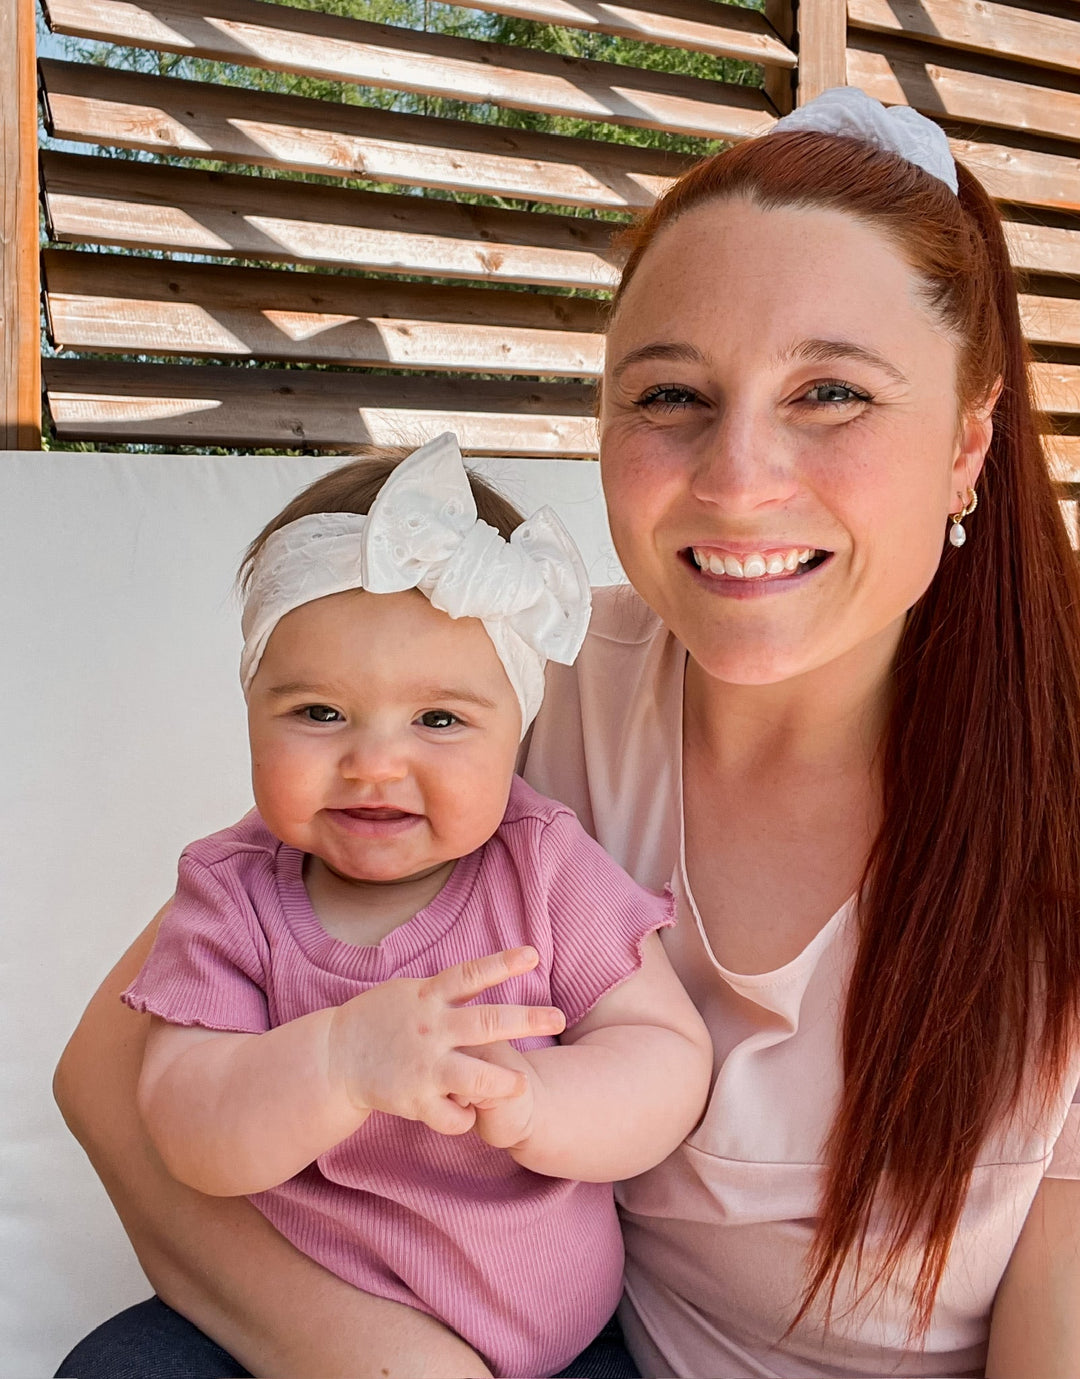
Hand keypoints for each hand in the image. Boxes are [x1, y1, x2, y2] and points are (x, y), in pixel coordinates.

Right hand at [327, 947, 562, 1136]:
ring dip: (503, 1081)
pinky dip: (465, 1115)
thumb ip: (443, 989)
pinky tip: (468, 1111)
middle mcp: (430, 1028)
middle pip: (485, 1022)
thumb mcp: (407, 992)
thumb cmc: (378, 1021)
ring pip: (474, 1076)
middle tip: (557, 1017)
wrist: (333, 1058)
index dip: (502, 963)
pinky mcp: (414, 1099)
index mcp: (427, 995)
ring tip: (521, 1084)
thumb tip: (484, 972)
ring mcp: (423, 1065)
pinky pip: (452, 1115)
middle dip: (526, 1019)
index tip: (533, 955)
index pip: (470, 974)